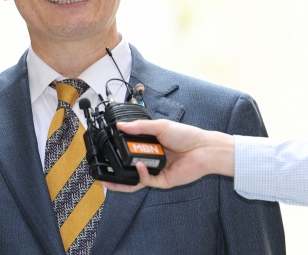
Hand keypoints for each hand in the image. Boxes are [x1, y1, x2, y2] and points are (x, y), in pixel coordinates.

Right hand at [101, 120, 234, 192]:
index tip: (106, 149)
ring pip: (135, 179)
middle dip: (116, 168)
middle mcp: (152, 159)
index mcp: (150, 146)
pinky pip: (147, 181)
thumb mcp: (160, 126)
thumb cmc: (186, 135)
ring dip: (122, 180)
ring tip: (109, 179)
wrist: (204, 148)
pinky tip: (139, 166)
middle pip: (130, 166)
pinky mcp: (163, 181)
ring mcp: (156, 171)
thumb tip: (120, 125)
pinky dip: (141, 174)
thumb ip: (139, 127)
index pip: (130, 150)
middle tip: (103, 167)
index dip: (118, 151)